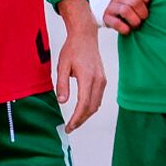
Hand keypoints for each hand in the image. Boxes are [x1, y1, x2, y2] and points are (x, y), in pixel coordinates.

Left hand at [54, 0, 106, 131]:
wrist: (85, 37)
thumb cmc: (72, 49)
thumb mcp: (62, 66)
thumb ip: (62, 85)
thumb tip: (62, 101)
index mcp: (87, 77)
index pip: (84, 103)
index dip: (77, 118)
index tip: (69, 126)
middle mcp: (98, 80)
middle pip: (92, 107)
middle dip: (81, 120)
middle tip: (70, 128)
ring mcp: (102, 80)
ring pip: (96, 104)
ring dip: (86, 115)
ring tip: (75, 122)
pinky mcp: (103, 80)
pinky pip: (98, 98)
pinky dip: (91, 107)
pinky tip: (82, 110)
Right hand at [102, 0, 149, 33]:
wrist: (99, 7)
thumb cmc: (124, 4)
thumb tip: (159, 5)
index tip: (147, 4)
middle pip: (134, 2)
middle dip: (143, 12)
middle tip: (144, 18)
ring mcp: (110, 6)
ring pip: (126, 11)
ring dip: (135, 21)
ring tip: (136, 24)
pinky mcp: (105, 17)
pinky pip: (116, 23)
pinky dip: (124, 28)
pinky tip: (127, 30)